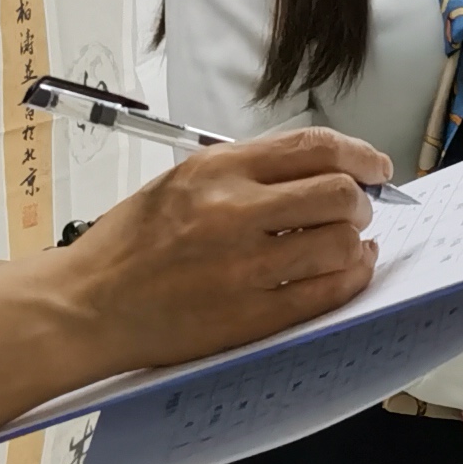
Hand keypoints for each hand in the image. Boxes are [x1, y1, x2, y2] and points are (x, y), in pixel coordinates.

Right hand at [52, 127, 383, 373]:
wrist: (87, 304)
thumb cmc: (129, 244)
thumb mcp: (180, 181)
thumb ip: (243, 171)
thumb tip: (314, 168)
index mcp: (217, 170)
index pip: (313, 147)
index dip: (359, 155)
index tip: (375, 167)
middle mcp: (233, 212)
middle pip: (338, 193)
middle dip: (362, 201)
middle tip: (360, 211)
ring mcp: (244, 267)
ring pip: (340, 243)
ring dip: (358, 242)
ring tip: (350, 244)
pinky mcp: (249, 316)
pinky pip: (325, 293)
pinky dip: (350, 278)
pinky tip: (349, 271)